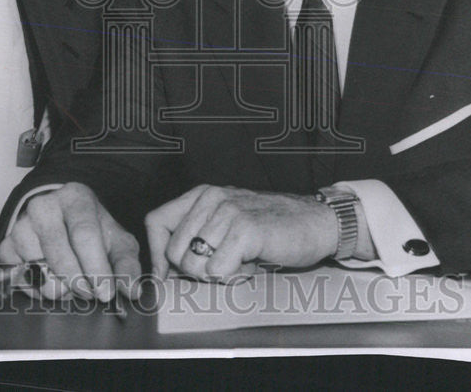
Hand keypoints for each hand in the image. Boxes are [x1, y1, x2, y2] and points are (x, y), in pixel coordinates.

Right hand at [0, 182, 140, 300]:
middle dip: (78, 283)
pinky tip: (52, 281)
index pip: (84, 235)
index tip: (105, 291)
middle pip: (59, 255)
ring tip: (71, 282)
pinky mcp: (6, 245)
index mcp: (75, 198)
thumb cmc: (91, 230)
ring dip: (59, 287)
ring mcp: (21, 225)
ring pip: (38, 271)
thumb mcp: (116, 240)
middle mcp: (44, 206)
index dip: (96, 268)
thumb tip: (131, 290)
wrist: (61, 219)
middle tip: (90, 292)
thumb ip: (127, 264)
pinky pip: (18, 279)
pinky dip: (37, 290)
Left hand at [145, 185, 337, 282]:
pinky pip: (217, 271)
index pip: (156, 220)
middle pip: (174, 252)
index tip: (164, 275)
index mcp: (202, 194)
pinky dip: (233, 276)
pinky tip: (251, 263)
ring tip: (240, 261)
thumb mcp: (226, 222)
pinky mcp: (245, 229)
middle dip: (194, 270)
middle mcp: (212, 198)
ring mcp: (229, 212)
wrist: (315, 222)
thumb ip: (196, 235)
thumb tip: (164, 268)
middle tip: (223, 264)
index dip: (155, 254)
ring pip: (194, 265)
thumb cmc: (271, 227)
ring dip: (217, 274)